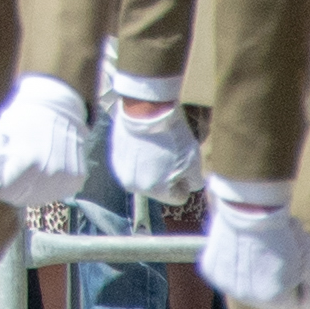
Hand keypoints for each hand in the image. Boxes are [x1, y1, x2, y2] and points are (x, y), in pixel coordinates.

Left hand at [0, 75, 91, 222]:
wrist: (58, 108)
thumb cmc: (22, 121)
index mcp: (29, 161)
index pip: (5, 192)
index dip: (1, 181)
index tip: (5, 165)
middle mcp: (50, 174)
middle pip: (21, 198)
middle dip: (15, 185)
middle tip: (19, 162)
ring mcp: (66, 179)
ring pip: (38, 198)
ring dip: (32, 187)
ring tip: (35, 162)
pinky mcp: (76, 181)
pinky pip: (55, 193)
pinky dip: (49, 184)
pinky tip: (49, 164)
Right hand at [105, 67, 203, 204]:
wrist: (148, 110)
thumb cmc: (173, 137)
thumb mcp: (194, 162)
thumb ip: (195, 182)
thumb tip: (191, 186)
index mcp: (155, 190)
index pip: (179, 198)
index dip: (185, 182)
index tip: (183, 164)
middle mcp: (135, 186)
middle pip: (160, 188)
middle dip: (167, 176)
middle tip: (169, 154)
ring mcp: (122, 172)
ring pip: (145, 177)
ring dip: (152, 167)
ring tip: (156, 147)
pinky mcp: (114, 157)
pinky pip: (133, 165)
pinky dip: (140, 157)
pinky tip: (144, 142)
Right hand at [196, 176, 309, 308]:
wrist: (251, 205)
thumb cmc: (285, 232)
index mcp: (274, 298)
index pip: (292, 306)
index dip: (298, 286)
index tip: (295, 265)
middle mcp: (247, 297)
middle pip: (269, 300)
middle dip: (276, 283)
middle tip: (276, 255)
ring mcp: (226, 284)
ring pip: (247, 290)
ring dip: (255, 276)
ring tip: (258, 250)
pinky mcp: (211, 271)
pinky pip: (228, 277)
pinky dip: (234, 267)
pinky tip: (240, 249)